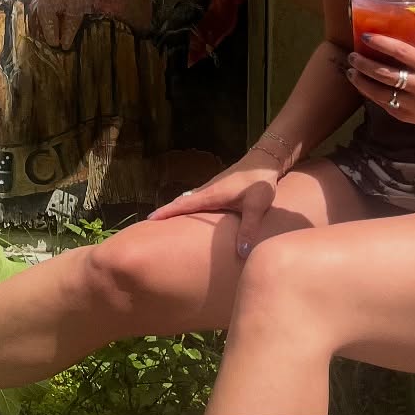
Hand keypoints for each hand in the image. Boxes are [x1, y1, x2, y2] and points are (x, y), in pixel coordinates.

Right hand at [146, 154, 281, 257]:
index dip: (166, 212)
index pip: (183, 205)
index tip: (149, 219)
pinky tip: (192, 214)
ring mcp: (212, 188)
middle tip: (151, 225)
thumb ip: (248, 229)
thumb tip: (241, 253)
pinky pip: (197, 199)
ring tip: (167, 222)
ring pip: (189, 200)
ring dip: (177, 209)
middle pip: (181, 202)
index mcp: (211, 195)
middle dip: (167, 212)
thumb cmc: (260, 183)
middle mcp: (207, 191)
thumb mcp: (256, 207)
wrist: (264, 161)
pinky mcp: (218, 188)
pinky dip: (188, 206)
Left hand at [347, 34, 414, 128]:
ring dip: (361, 81)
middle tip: (352, 56)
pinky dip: (370, 94)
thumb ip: (414, 47)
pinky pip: (383, 104)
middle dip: (364, 64)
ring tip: (351, 71)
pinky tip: (362, 85)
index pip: (401, 52)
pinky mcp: (407, 117)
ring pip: (380, 92)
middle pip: (385, 74)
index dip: (381, 43)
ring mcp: (413, 104)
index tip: (365, 36)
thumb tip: (388, 33)